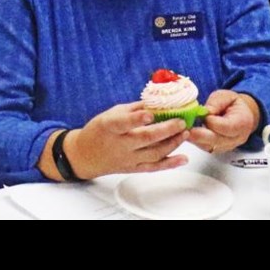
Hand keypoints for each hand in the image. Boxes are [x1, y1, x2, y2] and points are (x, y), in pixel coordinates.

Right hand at [64, 102, 188, 178]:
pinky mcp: (133, 168)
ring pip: (153, 154)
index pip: (123, 123)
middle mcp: (119, 145)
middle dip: (166, 130)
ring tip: (185, 133)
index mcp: (110, 126)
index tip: (150, 114)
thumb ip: (135, 108)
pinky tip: (184, 158)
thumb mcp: (112, 113)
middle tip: (181, 122)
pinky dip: (170, 164)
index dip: (137, 119)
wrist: (84, 155)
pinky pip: (153, 168)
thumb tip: (159, 100)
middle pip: (145, 139)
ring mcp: (127, 159)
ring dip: (173, 144)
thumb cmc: (100, 130)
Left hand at [188, 90, 258, 153]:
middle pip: (215, 140)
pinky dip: (196, 141)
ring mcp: (227, 146)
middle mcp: (236, 138)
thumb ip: (216, 103)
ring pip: (208, 146)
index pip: (225, 127)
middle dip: (199, 134)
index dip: (211, 121)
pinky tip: (190, 133)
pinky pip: (205, 148)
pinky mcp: (218, 150)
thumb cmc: (233, 105)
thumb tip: (204, 112)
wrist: (241, 115)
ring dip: (195, 138)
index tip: (204, 113)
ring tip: (186, 128)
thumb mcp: (226, 96)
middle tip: (186, 127)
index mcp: (242, 123)